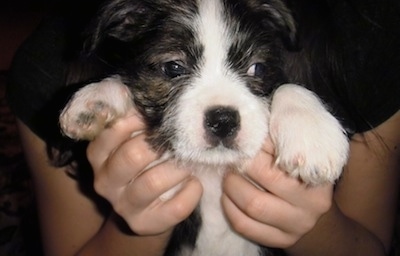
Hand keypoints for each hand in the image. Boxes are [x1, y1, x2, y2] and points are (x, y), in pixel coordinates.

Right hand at [87, 110, 202, 234]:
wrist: (146, 209)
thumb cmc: (143, 165)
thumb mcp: (131, 141)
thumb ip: (131, 118)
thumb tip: (132, 88)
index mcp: (98, 155)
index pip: (112, 130)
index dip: (139, 119)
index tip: (157, 116)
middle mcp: (104, 181)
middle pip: (133, 155)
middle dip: (161, 145)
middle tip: (179, 141)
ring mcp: (123, 205)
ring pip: (154, 182)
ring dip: (179, 168)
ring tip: (189, 162)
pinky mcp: (144, 224)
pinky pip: (175, 207)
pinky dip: (191, 192)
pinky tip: (193, 183)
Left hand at [221, 137, 332, 247]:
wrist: (312, 197)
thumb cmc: (297, 162)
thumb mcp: (296, 142)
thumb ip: (279, 132)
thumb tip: (251, 126)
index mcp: (318, 177)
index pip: (278, 164)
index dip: (254, 152)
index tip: (246, 145)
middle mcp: (312, 205)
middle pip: (262, 188)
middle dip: (238, 172)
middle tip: (232, 161)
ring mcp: (297, 226)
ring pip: (252, 208)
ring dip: (231, 189)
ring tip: (229, 176)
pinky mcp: (282, 239)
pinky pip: (245, 226)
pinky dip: (230, 209)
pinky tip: (229, 196)